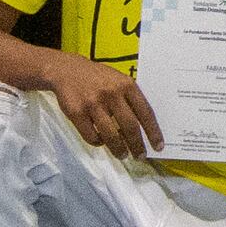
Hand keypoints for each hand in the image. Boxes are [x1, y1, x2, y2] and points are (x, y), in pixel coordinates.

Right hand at [36, 54, 161, 156]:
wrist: (67, 70)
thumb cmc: (98, 78)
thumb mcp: (118, 80)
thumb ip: (131, 100)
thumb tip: (144, 129)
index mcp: (126, 85)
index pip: (145, 113)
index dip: (153, 132)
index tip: (158, 147)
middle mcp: (111, 94)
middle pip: (130, 127)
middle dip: (137, 146)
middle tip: (140, 156)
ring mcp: (93, 104)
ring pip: (111, 136)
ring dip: (119, 149)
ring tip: (122, 154)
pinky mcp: (76, 113)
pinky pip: (92, 136)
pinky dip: (99, 143)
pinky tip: (102, 141)